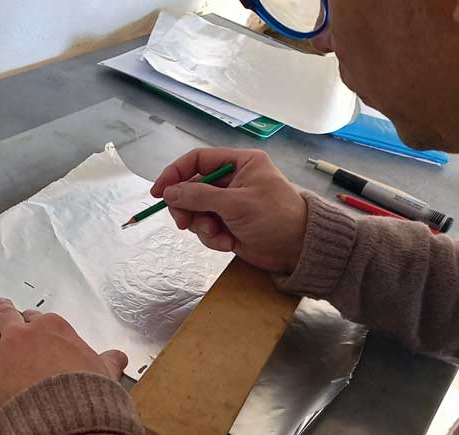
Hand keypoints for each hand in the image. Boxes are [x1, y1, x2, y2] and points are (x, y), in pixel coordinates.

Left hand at [0, 298, 127, 420]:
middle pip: (8, 317)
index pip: (38, 319)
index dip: (32, 322)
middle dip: (2, 311)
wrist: (61, 428)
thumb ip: (108, 363)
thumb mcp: (104, 377)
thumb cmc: (85, 401)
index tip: (29, 324)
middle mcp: (23, 336)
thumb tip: (118, 358)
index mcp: (54, 329)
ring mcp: (0, 354)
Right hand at [151, 148, 307, 273]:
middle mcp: (232, 180)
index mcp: (240, 163)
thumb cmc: (276, 218)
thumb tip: (169, 192)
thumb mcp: (237, 203)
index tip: (159, 191)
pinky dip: (213, 238)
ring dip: (202, 226)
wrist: (299, 250)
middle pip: (192, 188)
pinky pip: (206, 228)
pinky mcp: (228, 224)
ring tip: (218, 235)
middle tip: (184, 223)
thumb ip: (200, 196)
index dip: (175, 173)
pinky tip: (229, 243)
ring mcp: (229, 204)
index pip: (198, 160)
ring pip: (196, 211)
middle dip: (187, 207)